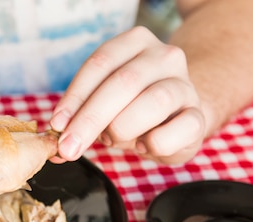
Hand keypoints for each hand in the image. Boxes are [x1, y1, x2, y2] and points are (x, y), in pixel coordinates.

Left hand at [50, 26, 205, 164]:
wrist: (177, 120)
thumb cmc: (133, 110)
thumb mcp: (103, 106)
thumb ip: (79, 117)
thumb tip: (54, 141)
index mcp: (135, 43)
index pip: (100, 63)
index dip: (75, 97)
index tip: (57, 124)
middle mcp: (164, 56)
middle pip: (123, 82)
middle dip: (90, 120)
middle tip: (70, 147)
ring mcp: (185, 85)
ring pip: (153, 102)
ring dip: (122, 129)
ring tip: (114, 139)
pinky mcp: (199, 116)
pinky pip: (175, 131)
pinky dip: (153, 145)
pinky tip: (145, 145)